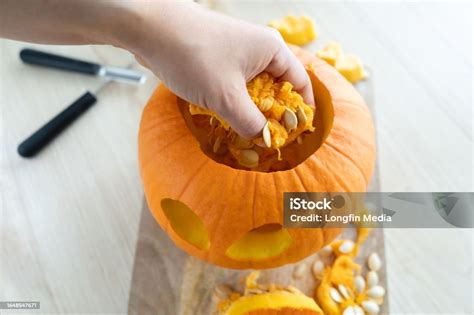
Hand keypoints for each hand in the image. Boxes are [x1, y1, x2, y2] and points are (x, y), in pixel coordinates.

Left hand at [122, 2, 313, 138]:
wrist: (151, 30)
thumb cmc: (194, 56)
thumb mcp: (226, 97)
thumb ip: (250, 122)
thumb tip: (264, 140)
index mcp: (272, 51)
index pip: (300, 83)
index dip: (300, 110)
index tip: (295, 134)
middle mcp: (259, 49)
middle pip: (278, 87)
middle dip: (274, 114)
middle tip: (268, 140)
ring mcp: (238, 53)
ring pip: (254, 88)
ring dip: (251, 110)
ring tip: (248, 134)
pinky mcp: (219, 60)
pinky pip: (235, 86)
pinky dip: (235, 103)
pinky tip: (228, 120)